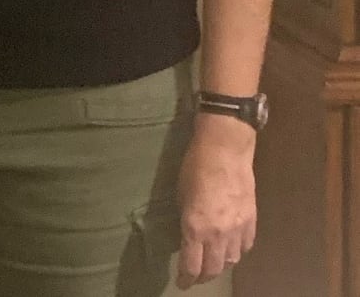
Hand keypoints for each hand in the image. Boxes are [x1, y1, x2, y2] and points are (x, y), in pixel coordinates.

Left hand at [175, 114, 256, 288]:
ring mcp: (237, 229)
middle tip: (195, 276)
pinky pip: (245, 246)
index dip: (186, 279)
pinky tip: (231, 247)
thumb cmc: (195, 166)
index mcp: (196, 227)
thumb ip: (187, 219)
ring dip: (220, 264)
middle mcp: (218, 234)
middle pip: (213, 269)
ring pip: (231, 261)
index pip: (192, 266)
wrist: (225, 150)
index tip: (181, 283)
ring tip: (212, 262)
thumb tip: (189, 236)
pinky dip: (237, 250)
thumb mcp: (181, 194)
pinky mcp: (251, 221)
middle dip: (202, 276)